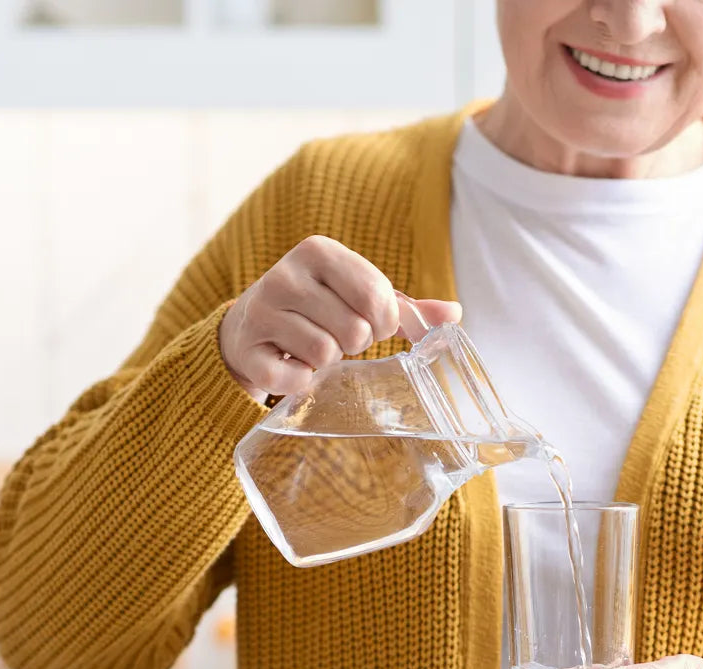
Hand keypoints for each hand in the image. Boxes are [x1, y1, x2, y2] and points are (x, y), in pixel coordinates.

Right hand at [219, 234, 461, 399]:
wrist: (250, 326)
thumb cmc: (317, 308)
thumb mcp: (356, 296)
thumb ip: (404, 307)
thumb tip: (455, 314)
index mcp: (319, 251)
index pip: (376, 296)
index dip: (384, 323)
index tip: (370, 324)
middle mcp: (286, 274)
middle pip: (354, 329)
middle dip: (356, 344)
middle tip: (339, 338)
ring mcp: (262, 310)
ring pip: (325, 354)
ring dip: (328, 362)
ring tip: (313, 348)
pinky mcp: (247, 348)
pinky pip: (292, 379)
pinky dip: (300, 382)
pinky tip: (292, 366)